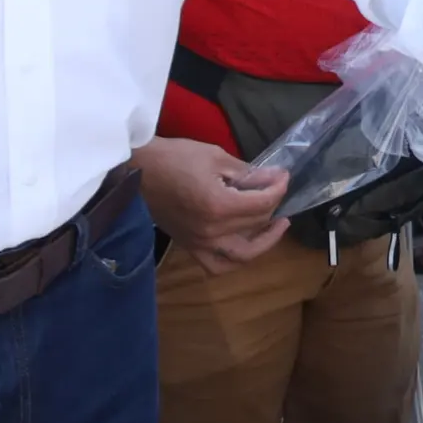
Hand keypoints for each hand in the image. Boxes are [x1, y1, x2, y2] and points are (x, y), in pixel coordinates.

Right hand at [136, 137, 289, 274]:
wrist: (139, 170)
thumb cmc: (175, 158)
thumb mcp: (216, 157)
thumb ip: (248, 173)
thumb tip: (274, 178)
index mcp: (219, 206)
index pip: (263, 203)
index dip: (279, 188)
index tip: (283, 176)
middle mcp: (212, 231)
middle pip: (256, 225)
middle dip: (273, 206)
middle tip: (276, 192)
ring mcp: (199, 243)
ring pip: (242, 255)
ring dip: (263, 242)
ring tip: (275, 226)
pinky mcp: (189, 246)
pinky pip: (216, 265)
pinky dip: (234, 260)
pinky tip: (244, 244)